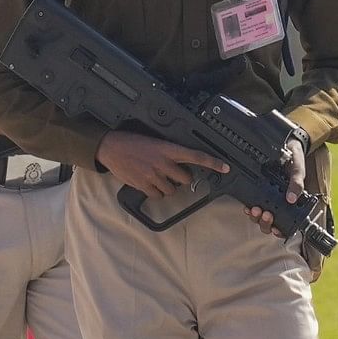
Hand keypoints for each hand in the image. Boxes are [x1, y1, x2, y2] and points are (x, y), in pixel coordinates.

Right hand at [95, 131, 224, 202]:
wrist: (111, 147)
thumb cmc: (132, 142)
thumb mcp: (154, 142)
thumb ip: (168, 152)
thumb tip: (178, 162)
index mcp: (168, 149)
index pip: (196, 156)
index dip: (213, 163)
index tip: (225, 167)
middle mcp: (163, 163)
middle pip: (185, 178)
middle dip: (181, 178)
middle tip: (173, 174)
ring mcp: (153, 175)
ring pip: (171, 190)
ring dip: (168, 187)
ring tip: (158, 178)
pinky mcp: (143, 185)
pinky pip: (158, 196)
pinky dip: (156, 193)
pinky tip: (149, 184)